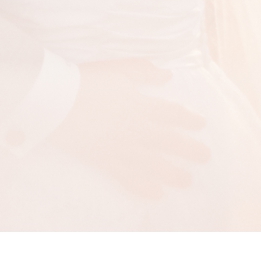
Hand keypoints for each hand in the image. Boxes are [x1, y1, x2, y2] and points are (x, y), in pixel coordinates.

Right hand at [48, 59, 209, 198]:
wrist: (55, 100)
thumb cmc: (85, 80)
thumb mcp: (116, 68)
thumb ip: (143, 70)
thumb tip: (167, 74)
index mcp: (140, 105)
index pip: (172, 113)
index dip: (189, 118)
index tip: (200, 123)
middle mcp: (136, 129)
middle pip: (170, 141)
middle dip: (190, 149)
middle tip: (205, 156)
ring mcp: (122, 148)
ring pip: (154, 164)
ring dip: (174, 173)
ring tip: (187, 179)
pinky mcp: (105, 160)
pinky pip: (127, 177)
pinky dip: (143, 187)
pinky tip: (156, 193)